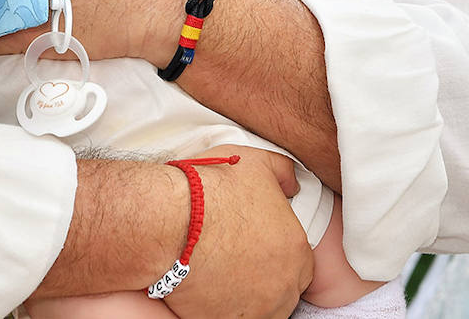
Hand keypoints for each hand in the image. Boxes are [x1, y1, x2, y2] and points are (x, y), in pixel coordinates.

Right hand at [164, 145, 311, 317]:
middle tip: (236, 263)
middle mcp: (282, 288)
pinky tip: (204, 290)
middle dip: (263, 280)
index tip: (256, 249)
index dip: (277, 256)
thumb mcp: (256, 164)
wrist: (168, 221)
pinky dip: (218, 310)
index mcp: (297, 252)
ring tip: (220, 278)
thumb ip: (283, 174)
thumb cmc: (211, 191)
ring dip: (244, 300)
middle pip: (282, 293)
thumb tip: (293, 185)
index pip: (299, 265)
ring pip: (259, 311)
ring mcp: (253, 311)